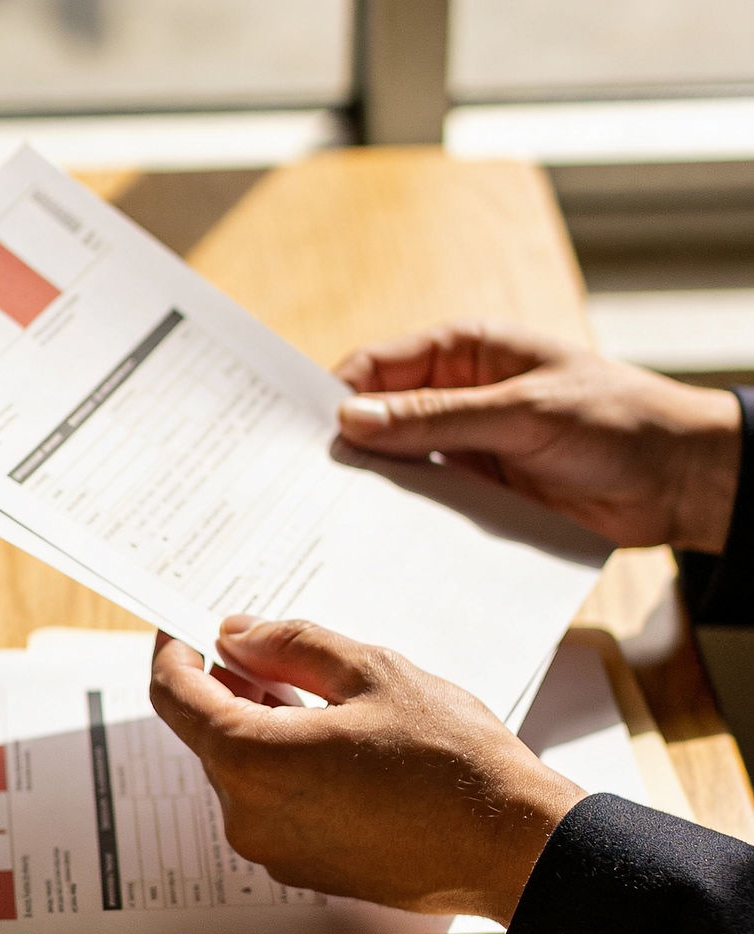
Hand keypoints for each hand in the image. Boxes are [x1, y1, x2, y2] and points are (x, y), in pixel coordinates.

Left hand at [150, 616, 583, 926]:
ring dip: (261, 729)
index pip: (175, 696)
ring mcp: (273, 851)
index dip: (175, 652)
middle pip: (208, 736)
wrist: (508, 845)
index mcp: (251, 759)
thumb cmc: (450, 759)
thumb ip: (289, 646)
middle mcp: (246, 815)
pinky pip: (272, 807)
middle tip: (271, 651)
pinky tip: (337, 748)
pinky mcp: (303, 870)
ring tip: (319, 698)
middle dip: (229, 688)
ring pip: (242, 772)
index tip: (188, 627)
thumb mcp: (370, 671)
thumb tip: (237, 637)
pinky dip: (285, 770)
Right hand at [336, 325, 741, 552]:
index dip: (335, 396)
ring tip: (327, 520)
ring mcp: (467, 450)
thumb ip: (437, 419)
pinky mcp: (481, 497)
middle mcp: (457, 398)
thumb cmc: (615, 419)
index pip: (379, 367)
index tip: (297, 434)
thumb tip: (353, 420)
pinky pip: (429, 507)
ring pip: (400, 468)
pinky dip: (405, 522)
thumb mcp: (521, 413)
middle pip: (381, 420)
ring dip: (372, 491)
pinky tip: (378, 541)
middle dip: (344, 449)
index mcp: (465, 351)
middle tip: (301, 485)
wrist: (677, 480)